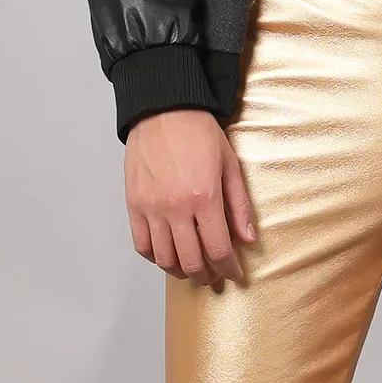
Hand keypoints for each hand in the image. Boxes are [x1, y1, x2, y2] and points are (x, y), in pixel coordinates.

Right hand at [124, 109, 255, 284]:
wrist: (162, 107)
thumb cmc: (197, 132)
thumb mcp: (229, 165)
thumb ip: (239, 206)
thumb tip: (247, 238)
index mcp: (204, 198)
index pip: (218, 250)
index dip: (229, 269)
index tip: (234, 274)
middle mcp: (175, 208)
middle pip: (192, 261)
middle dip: (206, 275)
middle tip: (214, 275)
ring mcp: (151, 208)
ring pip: (165, 259)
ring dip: (181, 271)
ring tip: (192, 268)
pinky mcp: (134, 204)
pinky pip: (142, 244)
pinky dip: (156, 257)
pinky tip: (168, 254)